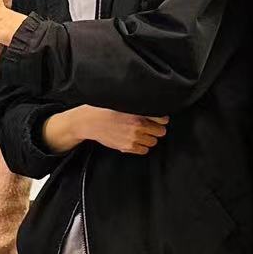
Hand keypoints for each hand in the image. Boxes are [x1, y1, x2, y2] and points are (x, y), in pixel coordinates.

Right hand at [44, 104, 168, 154]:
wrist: (90, 122)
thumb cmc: (105, 110)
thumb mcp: (123, 102)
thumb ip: (138, 105)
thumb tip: (152, 105)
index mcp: (138, 113)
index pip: (162, 119)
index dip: (161, 119)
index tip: (158, 119)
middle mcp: (138, 126)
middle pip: (161, 132)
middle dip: (156, 129)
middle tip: (150, 127)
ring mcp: (133, 138)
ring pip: (153, 142)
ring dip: (149, 138)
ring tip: (141, 133)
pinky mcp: (127, 147)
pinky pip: (144, 150)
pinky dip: (141, 146)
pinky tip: (135, 140)